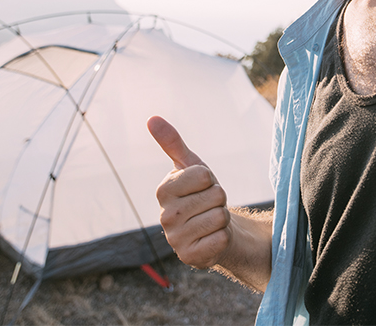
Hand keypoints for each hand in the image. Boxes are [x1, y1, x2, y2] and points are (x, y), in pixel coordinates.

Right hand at [148, 115, 231, 268]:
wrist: (212, 230)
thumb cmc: (201, 195)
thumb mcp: (191, 167)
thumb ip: (172, 142)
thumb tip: (152, 118)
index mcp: (163, 190)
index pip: (204, 175)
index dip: (211, 180)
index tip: (202, 187)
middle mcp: (165, 215)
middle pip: (216, 196)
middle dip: (219, 200)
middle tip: (208, 207)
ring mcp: (175, 238)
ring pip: (220, 217)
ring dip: (222, 219)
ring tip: (210, 221)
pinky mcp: (189, 257)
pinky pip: (221, 239)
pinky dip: (223, 238)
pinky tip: (211, 238)